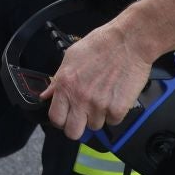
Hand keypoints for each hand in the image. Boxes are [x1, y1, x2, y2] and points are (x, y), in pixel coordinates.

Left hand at [42, 14, 157, 140]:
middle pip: (73, 132)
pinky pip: (113, 121)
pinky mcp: (118, 109)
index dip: (60, 120)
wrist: (128, 41)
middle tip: (83, 115)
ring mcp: (99, 106)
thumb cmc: (101, 44)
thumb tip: (47, 95)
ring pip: (95, 126)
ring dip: (98, 116)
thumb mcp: (71, 57)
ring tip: (103, 97)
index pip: (55, 118)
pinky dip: (114, 113)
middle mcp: (80, 98)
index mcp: (65, 85)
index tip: (66, 116)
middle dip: (77, 126)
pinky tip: (115, 96)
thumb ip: (57, 80)